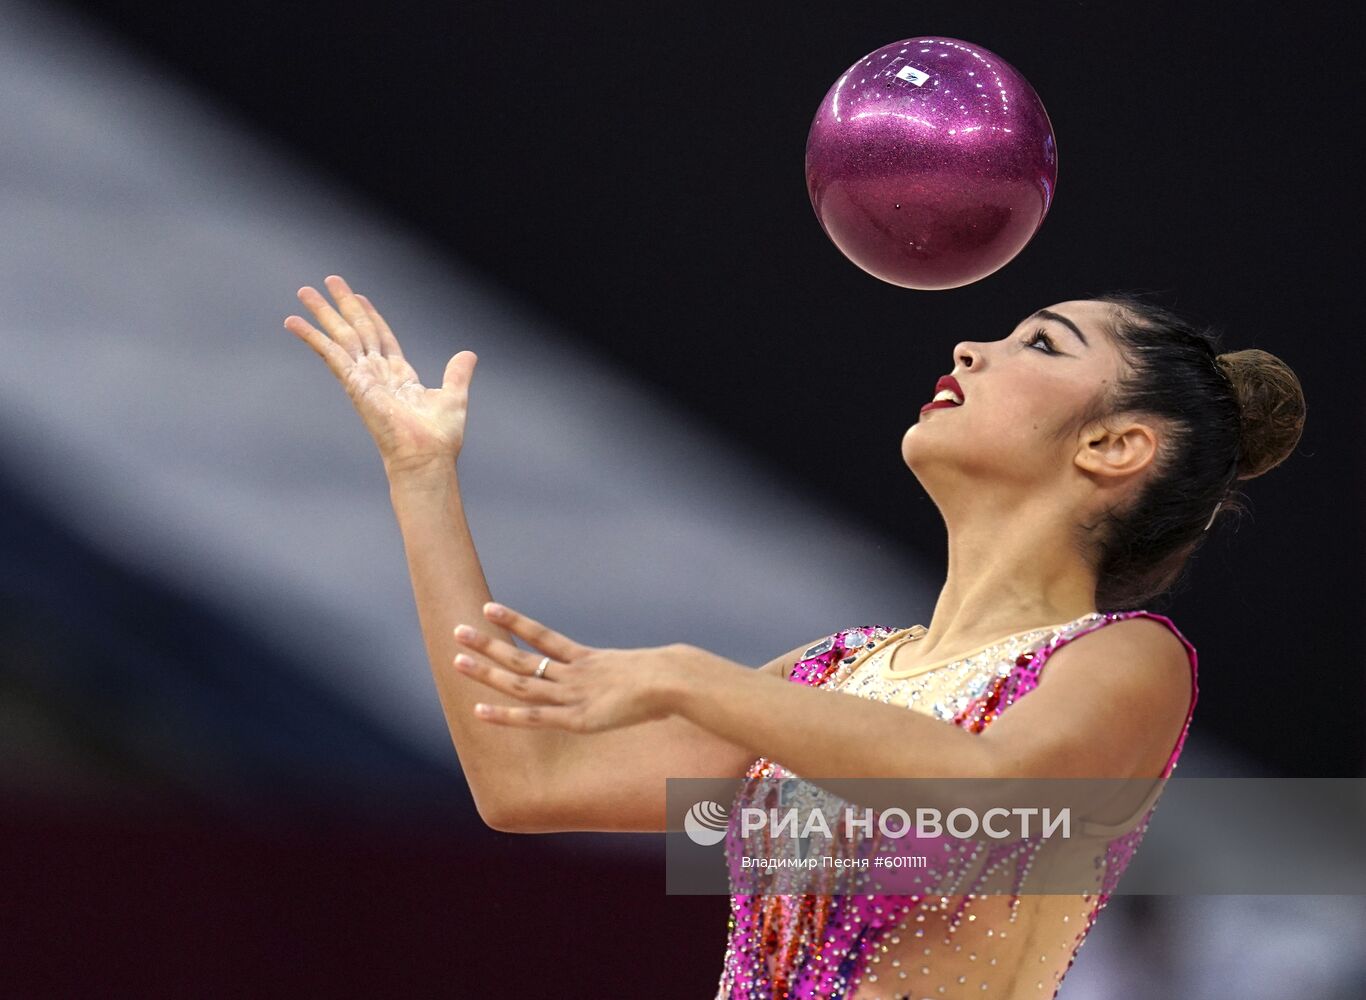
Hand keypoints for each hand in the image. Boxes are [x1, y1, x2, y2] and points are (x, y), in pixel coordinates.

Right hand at [284, 274, 475, 473]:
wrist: (426, 457)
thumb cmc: (439, 437)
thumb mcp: (453, 396)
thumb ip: (457, 373)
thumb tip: (469, 355)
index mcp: (399, 376)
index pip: (382, 337)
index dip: (371, 315)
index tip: (359, 297)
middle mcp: (378, 374)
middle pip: (358, 330)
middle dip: (343, 305)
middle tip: (328, 281)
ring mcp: (363, 378)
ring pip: (341, 336)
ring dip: (323, 313)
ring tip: (304, 291)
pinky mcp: (353, 383)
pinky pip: (330, 354)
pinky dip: (312, 337)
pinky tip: (294, 322)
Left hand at [450, 603, 697, 732]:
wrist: (676, 680)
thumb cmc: (674, 679)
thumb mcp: (650, 672)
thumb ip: (640, 677)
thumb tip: (654, 675)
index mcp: (590, 660)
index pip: (545, 637)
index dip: (516, 622)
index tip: (490, 608)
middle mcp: (575, 674)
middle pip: (522, 655)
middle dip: (488, 644)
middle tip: (457, 629)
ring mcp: (573, 695)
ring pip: (520, 681)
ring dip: (487, 671)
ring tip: (457, 658)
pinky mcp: (576, 719)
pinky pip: (535, 717)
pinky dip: (506, 716)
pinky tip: (480, 710)